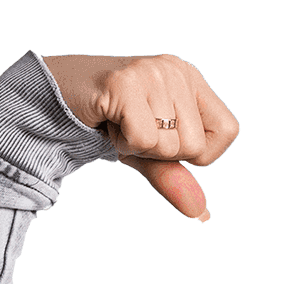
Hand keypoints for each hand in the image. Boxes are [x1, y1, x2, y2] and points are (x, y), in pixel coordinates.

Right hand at [41, 53, 239, 220]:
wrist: (56, 99)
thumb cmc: (112, 123)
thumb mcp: (151, 153)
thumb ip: (176, 177)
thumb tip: (201, 213)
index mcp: (192, 79)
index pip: (228, 131)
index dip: (200, 152)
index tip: (166, 139)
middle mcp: (176, 70)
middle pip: (195, 145)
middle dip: (161, 152)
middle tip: (134, 128)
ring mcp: (152, 72)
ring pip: (169, 145)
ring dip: (138, 147)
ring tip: (120, 123)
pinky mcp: (126, 81)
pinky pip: (144, 140)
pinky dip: (123, 144)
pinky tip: (109, 122)